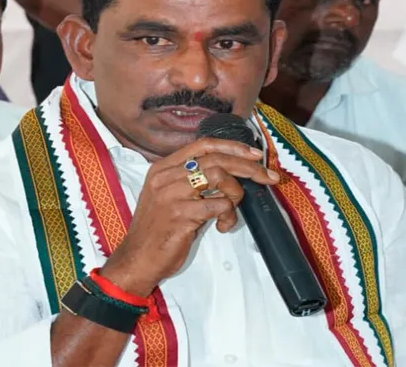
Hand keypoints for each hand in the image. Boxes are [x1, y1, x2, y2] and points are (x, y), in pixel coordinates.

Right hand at [101, 138, 279, 295]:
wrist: (137, 260)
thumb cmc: (157, 231)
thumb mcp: (169, 197)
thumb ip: (191, 181)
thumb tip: (230, 173)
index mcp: (163, 168)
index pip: (203, 145)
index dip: (232, 147)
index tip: (255, 155)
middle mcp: (166, 176)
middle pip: (217, 160)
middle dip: (248, 168)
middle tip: (268, 177)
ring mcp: (172, 194)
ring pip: (220, 178)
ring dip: (236, 195)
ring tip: (231, 213)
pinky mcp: (181, 214)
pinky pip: (219, 205)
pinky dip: (229, 216)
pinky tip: (222, 226)